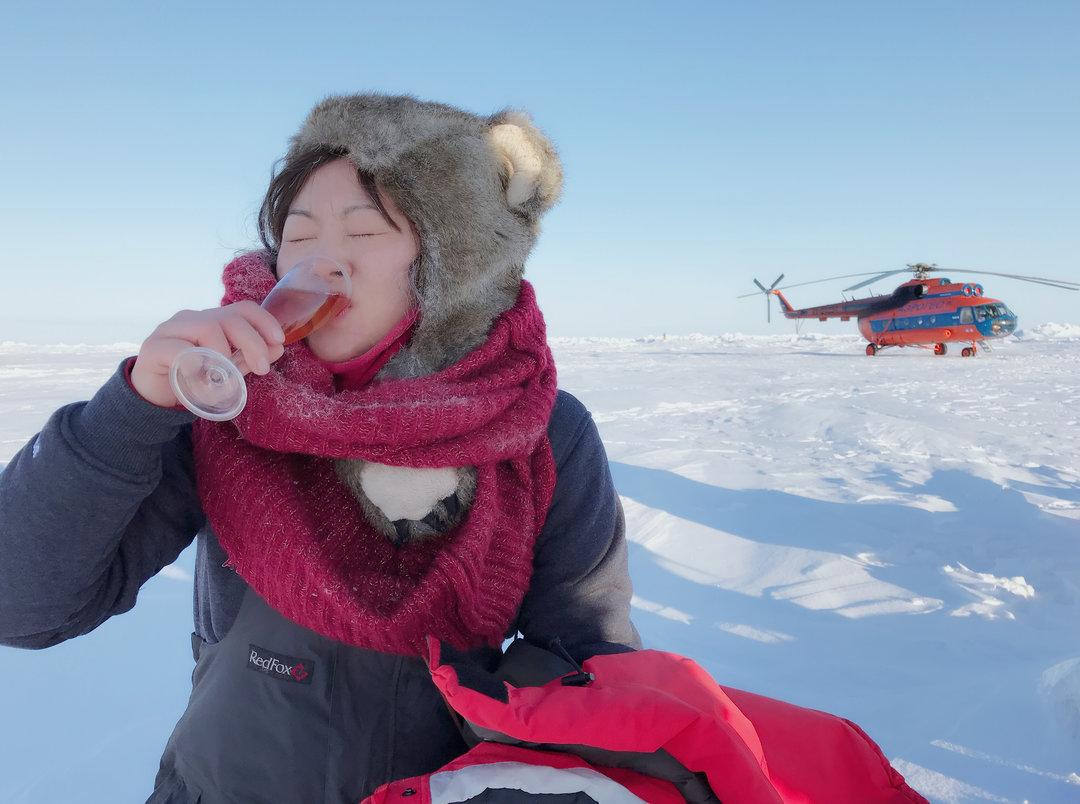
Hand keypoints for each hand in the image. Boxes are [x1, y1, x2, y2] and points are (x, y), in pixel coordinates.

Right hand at [130, 301, 285, 408]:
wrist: (154, 395)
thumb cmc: (194, 377)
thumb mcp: (227, 369)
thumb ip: (249, 358)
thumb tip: (278, 348)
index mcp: (212, 320)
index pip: (243, 309)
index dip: (265, 321)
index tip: (280, 341)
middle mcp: (192, 319)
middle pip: (229, 319)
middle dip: (252, 343)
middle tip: (262, 369)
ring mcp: (171, 330)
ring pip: (206, 329)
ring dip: (224, 356)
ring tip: (226, 378)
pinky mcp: (153, 348)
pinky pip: (177, 350)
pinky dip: (195, 365)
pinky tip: (201, 379)